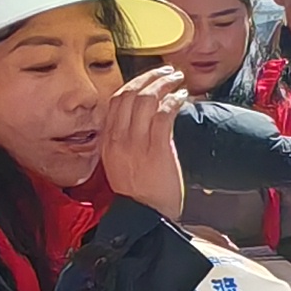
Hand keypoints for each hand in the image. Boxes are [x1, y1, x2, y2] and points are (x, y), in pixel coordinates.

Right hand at [100, 68, 189, 218]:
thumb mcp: (122, 164)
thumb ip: (129, 141)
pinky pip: (163, 115)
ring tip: (177, 80)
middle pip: (130, 94)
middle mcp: (119, 140)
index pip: (115, 101)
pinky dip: (173, 101)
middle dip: (150, 77)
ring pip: (146, 100)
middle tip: (166, 72)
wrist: (146, 218)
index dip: (133, 83)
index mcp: (109, 142)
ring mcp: (136, 144)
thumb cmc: (140, 195)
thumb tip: (148, 119)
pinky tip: (181, 97)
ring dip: (164, 84)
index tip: (148, 78)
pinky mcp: (156, 150)